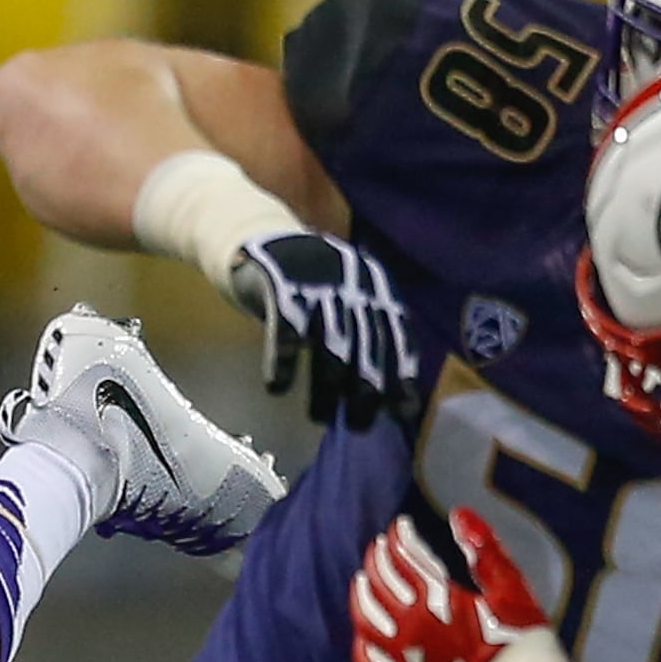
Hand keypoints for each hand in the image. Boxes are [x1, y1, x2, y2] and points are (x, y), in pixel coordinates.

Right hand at [234, 230, 420, 428]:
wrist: (258, 235)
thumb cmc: (309, 282)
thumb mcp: (346, 298)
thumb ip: (364, 333)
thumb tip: (380, 397)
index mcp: (376, 286)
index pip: (397, 335)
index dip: (402, 375)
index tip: (401, 412)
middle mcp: (352, 282)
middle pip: (366, 345)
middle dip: (366, 390)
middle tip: (359, 426)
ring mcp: (316, 281)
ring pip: (329, 344)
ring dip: (326, 386)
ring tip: (320, 418)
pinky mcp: (279, 283)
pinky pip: (286, 329)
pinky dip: (284, 361)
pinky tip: (278, 387)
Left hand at [351, 509, 550, 661]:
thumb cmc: (520, 641)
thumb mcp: (510, 589)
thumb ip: (485, 551)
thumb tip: (459, 513)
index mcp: (436, 601)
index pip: (407, 559)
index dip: (401, 538)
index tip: (399, 525)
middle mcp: (409, 627)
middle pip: (381, 585)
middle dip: (378, 560)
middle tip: (377, 547)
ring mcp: (401, 658)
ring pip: (366, 621)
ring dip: (361, 596)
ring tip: (361, 580)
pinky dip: (361, 646)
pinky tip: (364, 634)